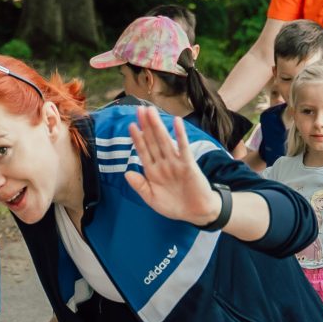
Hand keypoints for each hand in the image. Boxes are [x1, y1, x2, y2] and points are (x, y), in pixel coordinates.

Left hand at [126, 105, 221, 225]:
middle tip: (140, 109)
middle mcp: (163, 163)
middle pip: (152, 141)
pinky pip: (183, 148)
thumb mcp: (152, 199)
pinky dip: (180, 135)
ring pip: (164, 141)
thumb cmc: (174, 205)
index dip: (137, 138)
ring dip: (158, 126)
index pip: (143, 151)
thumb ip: (140, 186)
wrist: (196, 213)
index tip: (131, 125)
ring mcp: (175, 163)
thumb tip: (126, 173)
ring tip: (151, 111)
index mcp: (153, 171)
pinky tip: (176, 122)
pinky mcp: (188, 165)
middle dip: (146, 126)